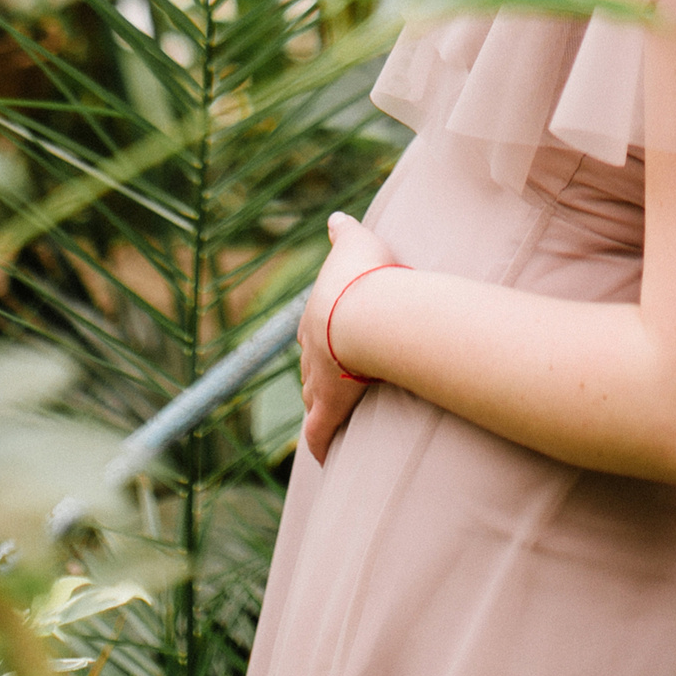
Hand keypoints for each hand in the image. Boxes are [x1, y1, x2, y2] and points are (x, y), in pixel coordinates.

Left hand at [299, 210, 392, 467]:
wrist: (364, 313)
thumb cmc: (365, 277)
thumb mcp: (356, 242)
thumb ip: (345, 232)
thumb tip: (336, 218)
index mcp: (317, 313)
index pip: (314, 328)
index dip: (322, 335)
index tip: (329, 340)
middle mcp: (311, 348)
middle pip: (310, 364)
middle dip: (318, 370)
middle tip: (330, 377)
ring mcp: (318, 380)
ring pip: (312, 396)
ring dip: (318, 404)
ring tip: (327, 413)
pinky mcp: (330, 406)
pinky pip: (320, 432)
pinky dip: (320, 444)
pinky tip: (322, 457)